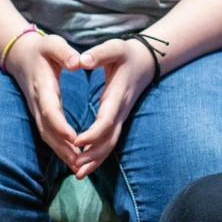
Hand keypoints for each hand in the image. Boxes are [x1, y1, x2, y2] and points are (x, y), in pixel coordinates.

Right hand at [4, 30, 84, 171]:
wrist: (20, 56)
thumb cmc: (41, 49)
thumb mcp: (52, 44)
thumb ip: (64, 52)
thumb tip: (77, 62)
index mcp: (43, 86)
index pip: (50, 110)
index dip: (60, 125)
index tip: (74, 137)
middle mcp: (38, 103)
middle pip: (48, 130)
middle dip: (63, 148)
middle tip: (80, 162)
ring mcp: (37, 111)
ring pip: (47, 136)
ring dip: (62, 153)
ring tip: (79, 167)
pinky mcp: (40, 115)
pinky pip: (48, 135)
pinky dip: (59, 148)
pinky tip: (73, 159)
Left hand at [68, 38, 156, 177]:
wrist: (146, 61)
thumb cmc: (127, 54)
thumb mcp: (115, 48)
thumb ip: (99, 54)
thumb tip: (82, 61)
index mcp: (117, 95)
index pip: (106, 120)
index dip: (93, 133)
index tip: (77, 142)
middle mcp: (120, 111)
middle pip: (109, 140)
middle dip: (93, 156)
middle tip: (75, 168)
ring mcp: (121, 117)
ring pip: (110, 144)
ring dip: (95, 160)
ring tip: (78, 174)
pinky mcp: (118, 120)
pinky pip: (109, 141)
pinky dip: (98, 155)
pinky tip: (85, 164)